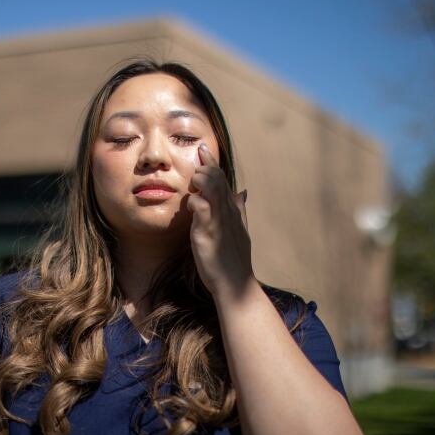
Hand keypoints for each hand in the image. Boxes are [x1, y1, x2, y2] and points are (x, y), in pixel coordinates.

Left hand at [187, 143, 253, 299]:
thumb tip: (243, 192)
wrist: (236, 285)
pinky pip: (202, 208)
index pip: (223, 180)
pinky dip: (195, 201)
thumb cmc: (234, 260)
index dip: (212, 163)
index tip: (203, 149)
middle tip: (197, 157)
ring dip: (201, 178)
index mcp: (233, 210)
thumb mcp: (239, 230)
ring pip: (212, 188)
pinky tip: (191, 204)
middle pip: (218, 179)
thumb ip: (239, 210)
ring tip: (194, 180)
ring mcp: (220, 221)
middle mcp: (228, 212)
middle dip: (206, 164)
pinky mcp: (209, 232)